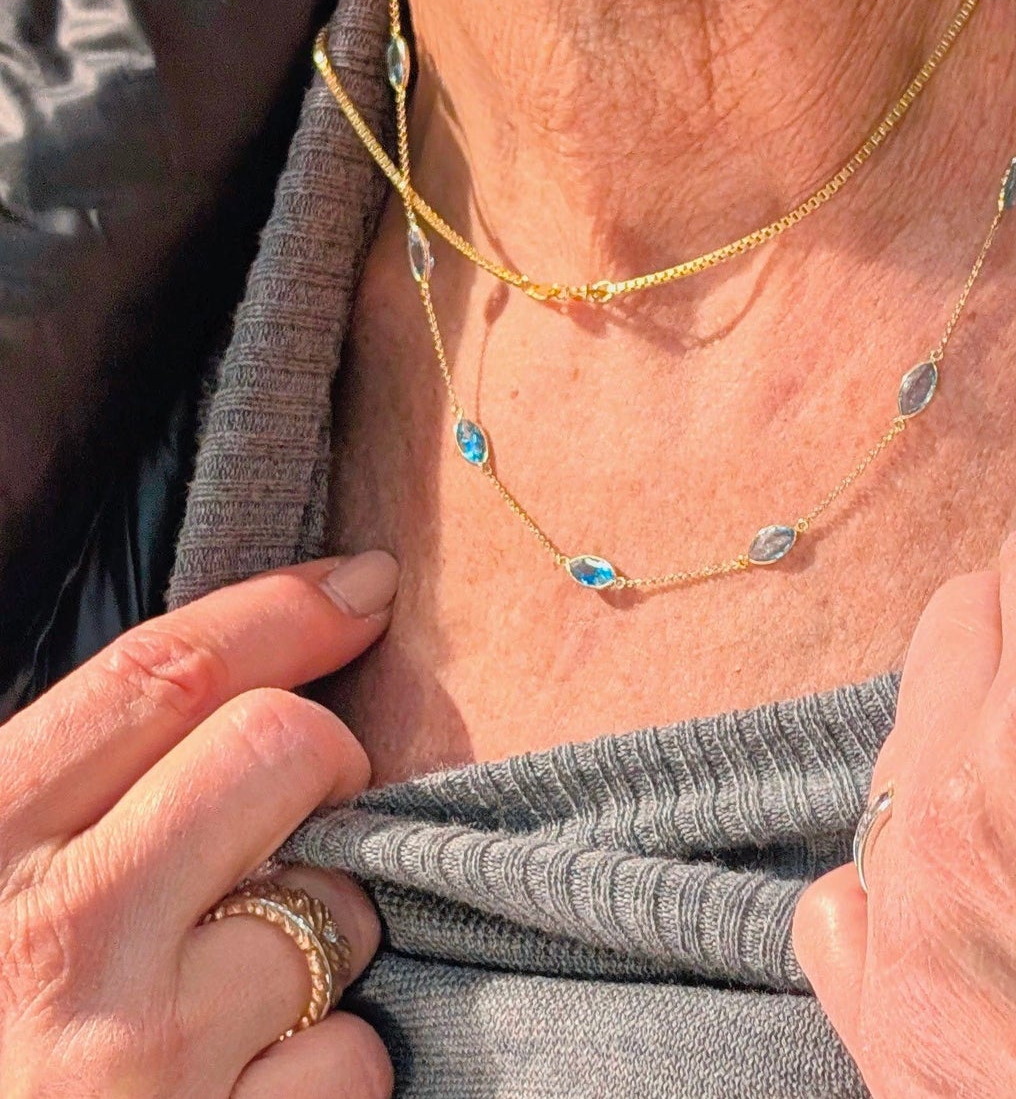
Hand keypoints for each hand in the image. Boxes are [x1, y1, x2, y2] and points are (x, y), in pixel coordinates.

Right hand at [0, 553, 398, 1097]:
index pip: (155, 675)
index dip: (281, 610)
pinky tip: (251, 1092)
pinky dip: (328, 1066)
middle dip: (326, 763)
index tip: (363, 584)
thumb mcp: (5, 891)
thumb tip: (258, 672)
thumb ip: (92, 798)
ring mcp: (135, 1059)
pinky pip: (355, 1054)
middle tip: (307, 814)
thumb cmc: (5, 1036)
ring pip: (338, 904)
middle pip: (277, 744)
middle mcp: (48, 941)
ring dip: (323, 937)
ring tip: (238, 998)